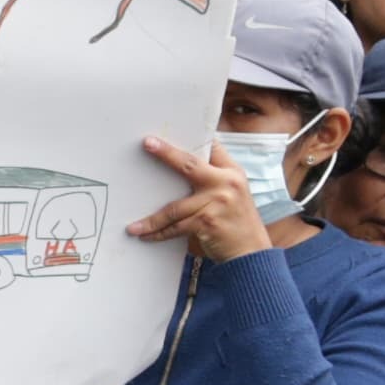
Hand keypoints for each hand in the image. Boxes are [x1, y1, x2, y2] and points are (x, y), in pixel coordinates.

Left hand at [129, 135, 276, 261]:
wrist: (251, 252)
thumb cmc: (237, 222)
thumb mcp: (234, 193)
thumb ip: (215, 178)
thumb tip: (184, 164)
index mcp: (232, 172)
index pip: (212, 148)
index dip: (194, 138)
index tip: (173, 132)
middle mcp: (226, 183)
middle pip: (190, 164)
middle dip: (167, 153)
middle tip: (147, 144)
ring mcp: (217, 202)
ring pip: (174, 207)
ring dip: (151, 219)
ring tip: (132, 226)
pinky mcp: (207, 222)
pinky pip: (175, 226)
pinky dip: (159, 233)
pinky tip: (144, 235)